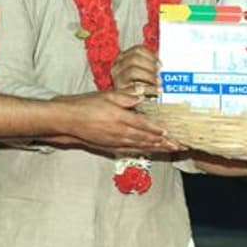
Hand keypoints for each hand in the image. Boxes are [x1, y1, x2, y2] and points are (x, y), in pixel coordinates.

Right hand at [53, 91, 184, 152]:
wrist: (67, 120)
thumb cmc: (85, 105)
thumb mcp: (106, 95)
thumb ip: (125, 96)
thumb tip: (142, 95)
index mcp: (120, 118)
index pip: (144, 125)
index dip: (159, 130)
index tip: (171, 133)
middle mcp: (120, 133)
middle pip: (146, 139)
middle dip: (164, 143)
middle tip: (179, 146)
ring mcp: (115, 142)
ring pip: (140, 146)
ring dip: (156, 149)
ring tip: (170, 150)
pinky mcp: (110, 147)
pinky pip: (130, 150)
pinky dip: (142, 151)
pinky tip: (150, 151)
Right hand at [111, 45, 160, 96]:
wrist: (126, 102)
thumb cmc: (136, 85)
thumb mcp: (141, 72)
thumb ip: (149, 64)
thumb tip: (161, 63)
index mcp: (123, 58)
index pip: (137, 50)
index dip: (151, 55)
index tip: (160, 64)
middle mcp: (118, 66)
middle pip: (134, 59)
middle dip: (149, 65)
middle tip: (159, 73)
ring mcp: (118, 78)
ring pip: (133, 71)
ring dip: (149, 76)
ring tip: (158, 82)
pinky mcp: (120, 91)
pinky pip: (134, 88)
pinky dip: (147, 89)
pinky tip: (155, 91)